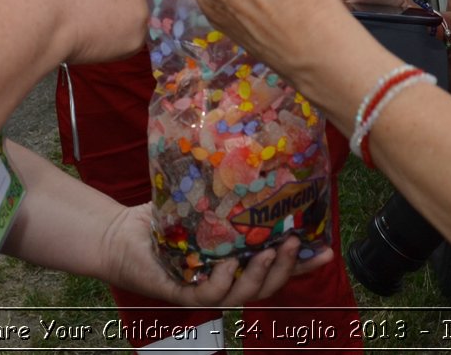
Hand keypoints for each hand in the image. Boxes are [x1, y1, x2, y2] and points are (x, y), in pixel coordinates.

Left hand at [100, 203, 332, 306]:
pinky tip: (227, 267)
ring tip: (271, 252)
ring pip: (241, 296)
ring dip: (260, 276)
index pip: (276, 266)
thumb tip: (262, 153)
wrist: (122, 233)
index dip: (303, 263)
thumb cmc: (166, 218)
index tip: (328, 250)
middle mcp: (225, 280)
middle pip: (266, 286)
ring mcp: (204, 289)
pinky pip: (207, 295)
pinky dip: (220, 282)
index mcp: (236, 262)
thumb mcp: (206, 200)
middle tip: (296, 243)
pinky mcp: (180, 291)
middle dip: (287, 268)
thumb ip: (231, 192)